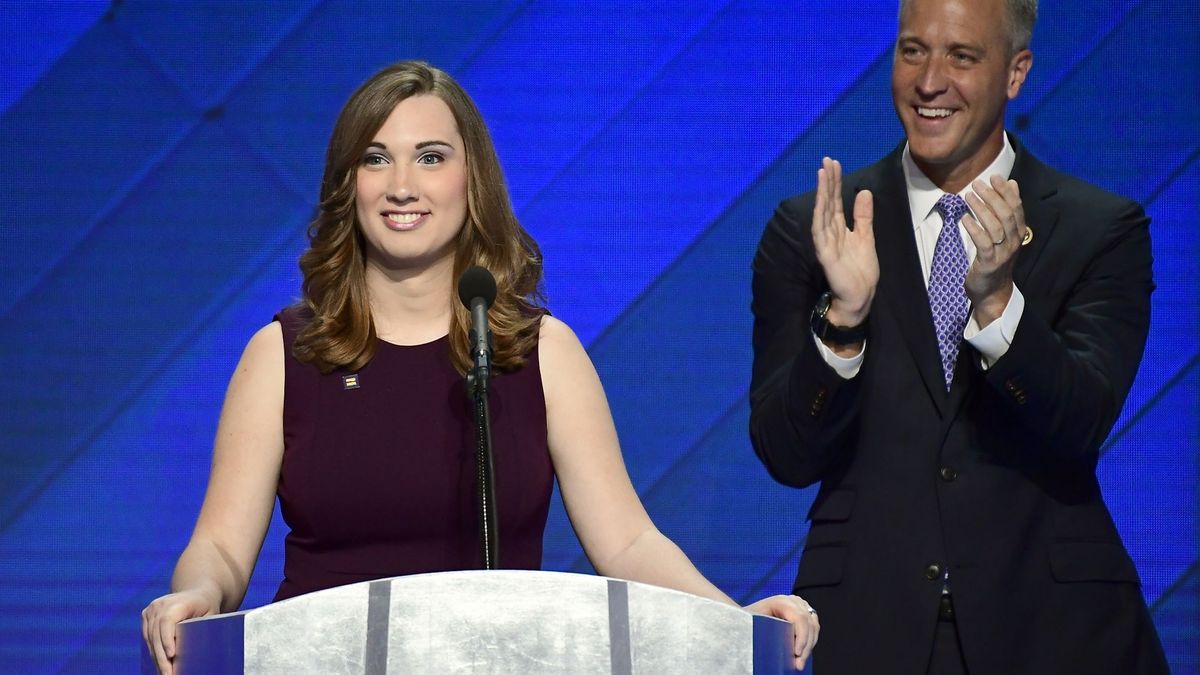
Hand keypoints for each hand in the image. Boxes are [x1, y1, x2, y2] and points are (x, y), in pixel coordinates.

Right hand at [141, 588, 218, 673]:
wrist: (199, 592)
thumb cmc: (208, 607)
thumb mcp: (211, 616)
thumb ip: (203, 629)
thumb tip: (199, 652)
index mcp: (178, 602)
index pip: (168, 621)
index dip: (167, 639)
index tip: (171, 656)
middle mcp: (161, 604)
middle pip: (157, 634)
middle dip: (162, 657)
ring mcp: (152, 608)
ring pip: (150, 638)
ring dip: (156, 657)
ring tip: (164, 673)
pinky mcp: (147, 614)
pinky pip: (147, 636)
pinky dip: (153, 650)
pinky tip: (159, 664)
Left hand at [744, 594, 819, 670]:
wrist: (749, 615)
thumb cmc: (748, 619)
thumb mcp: (752, 622)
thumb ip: (761, 630)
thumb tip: (769, 647)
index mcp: (781, 601)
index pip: (799, 618)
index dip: (801, 637)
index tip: (797, 653)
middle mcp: (793, 602)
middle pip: (808, 624)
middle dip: (805, 647)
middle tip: (798, 664)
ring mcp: (801, 606)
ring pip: (813, 628)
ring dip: (809, 647)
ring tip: (799, 663)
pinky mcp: (805, 614)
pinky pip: (813, 629)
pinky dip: (809, 642)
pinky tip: (801, 654)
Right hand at [812, 157, 877, 326]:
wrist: (860, 297)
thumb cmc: (861, 271)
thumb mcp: (866, 237)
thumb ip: (863, 216)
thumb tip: (864, 192)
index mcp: (839, 228)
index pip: (835, 201)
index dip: (835, 183)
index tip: (835, 164)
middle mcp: (830, 233)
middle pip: (827, 202)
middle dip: (827, 182)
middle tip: (827, 161)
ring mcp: (826, 243)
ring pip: (822, 213)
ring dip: (822, 194)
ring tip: (823, 174)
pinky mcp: (825, 254)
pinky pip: (820, 232)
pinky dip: (820, 216)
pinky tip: (821, 202)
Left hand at [962, 175, 1026, 324]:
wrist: (993, 292)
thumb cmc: (996, 259)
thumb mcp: (1004, 234)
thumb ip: (1007, 210)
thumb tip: (1012, 183)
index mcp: (1019, 233)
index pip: (1016, 208)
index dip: (1006, 192)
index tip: (994, 177)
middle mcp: (1014, 242)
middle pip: (1006, 215)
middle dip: (992, 196)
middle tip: (977, 183)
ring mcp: (1002, 253)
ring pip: (995, 227)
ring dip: (981, 209)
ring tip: (968, 195)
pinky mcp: (989, 263)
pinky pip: (983, 243)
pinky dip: (974, 229)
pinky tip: (964, 218)